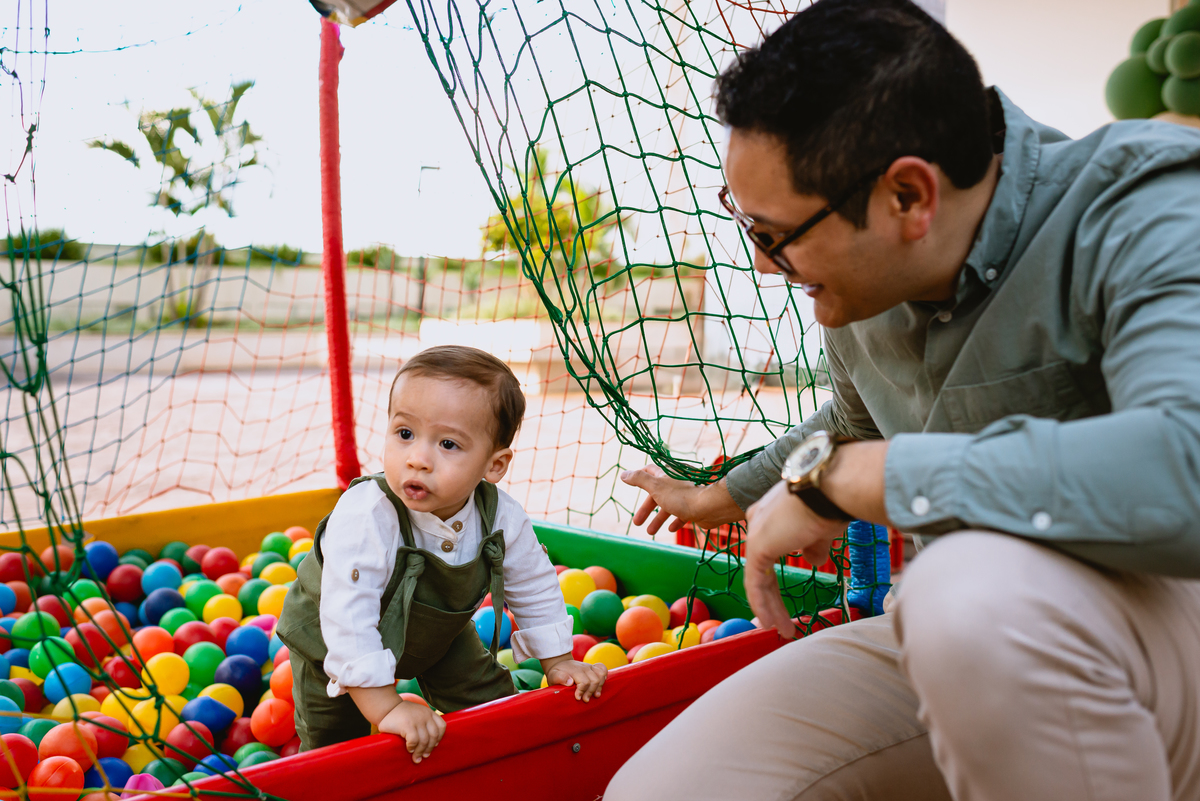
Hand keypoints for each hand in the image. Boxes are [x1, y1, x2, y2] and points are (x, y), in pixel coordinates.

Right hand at [377, 700, 446, 762]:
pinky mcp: (407, 725)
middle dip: (430, 748)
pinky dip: (412, 747)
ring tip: (416, 758)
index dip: (439, 738)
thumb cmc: (402, 715)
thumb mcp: (417, 715)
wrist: (387, 707)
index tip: (434, 745)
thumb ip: (424, 724)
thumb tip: (430, 745)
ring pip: (424, 740)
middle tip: (425, 756)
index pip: (441, 726)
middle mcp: (425, 715)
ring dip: (421, 751)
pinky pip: (414, 740)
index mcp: (429, 713)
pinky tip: (409, 749)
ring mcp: (417, 720)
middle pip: (434, 736)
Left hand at [543, 658, 607, 700]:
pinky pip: (603, 669)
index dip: (582, 691)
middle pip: (594, 680)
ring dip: (599, 686)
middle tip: (585, 700)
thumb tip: (570, 682)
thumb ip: (560, 678)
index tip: (578, 698)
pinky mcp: (593, 667)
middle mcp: (584, 667)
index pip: (584, 681)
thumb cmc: (556, 673)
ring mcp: (589, 666)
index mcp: (574, 670)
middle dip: (591, 691)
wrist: (559, 664)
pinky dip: (604, 677)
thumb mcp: (553, 676)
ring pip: (601, 675)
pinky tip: (599, 685)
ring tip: (595, 695)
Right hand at [621, 466, 743, 535]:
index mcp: (666, 473)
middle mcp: (676, 482)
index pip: (649, 471)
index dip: (639, 477)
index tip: (630, 484)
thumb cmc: (681, 496)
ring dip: (658, 519)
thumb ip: (639, 479)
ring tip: (650, 532)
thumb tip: (624, 474)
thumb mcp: (655, 486)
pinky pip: (683, 513)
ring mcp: (686, 494)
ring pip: (668, 505)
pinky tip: (671, 529)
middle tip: (637, 522)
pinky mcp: (695, 506)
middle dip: (646, 508)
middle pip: (657, 493)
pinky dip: (676, 520)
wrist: (709, 506)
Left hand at [744, 481, 847, 639]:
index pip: (770, 547)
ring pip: (758, 577)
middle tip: (779, 621)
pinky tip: (772, 623)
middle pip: (761, 566)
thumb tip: (812, 560)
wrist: (829, 487)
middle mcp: (759, 520)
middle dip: (770, 596)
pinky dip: (763, 604)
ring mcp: (756, 532)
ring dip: (770, 607)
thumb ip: (813, 545)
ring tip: (782, 630)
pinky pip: (756, 582)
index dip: (773, 575)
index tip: (782, 598)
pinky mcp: (757, 545)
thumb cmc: (832, 502)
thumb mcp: (822, 529)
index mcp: (773, 513)